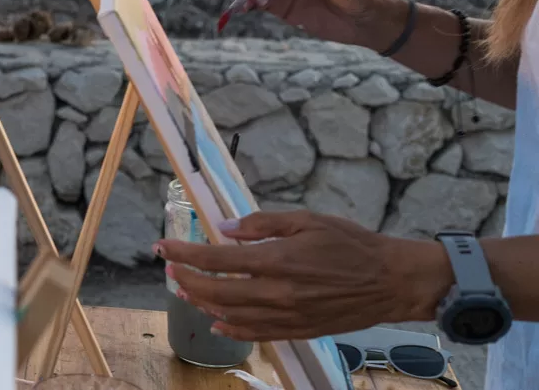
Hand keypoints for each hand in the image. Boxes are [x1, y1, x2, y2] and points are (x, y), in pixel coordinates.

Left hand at [158, 209, 448, 339]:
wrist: (392, 281)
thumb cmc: (352, 244)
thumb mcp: (307, 220)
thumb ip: (262, 225)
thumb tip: (225, 229)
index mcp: (278, 260)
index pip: (216, 259)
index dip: (184, 255)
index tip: (162, 249)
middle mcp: (279, 292)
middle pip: (217, 291)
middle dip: (187, 281)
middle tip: (171, 271)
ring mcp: (289, 315)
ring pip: (233, 315)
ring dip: (204, 303)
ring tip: (185, 291)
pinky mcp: (300, 330)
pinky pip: (258, 333)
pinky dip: (233, 328)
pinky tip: (217, 321)